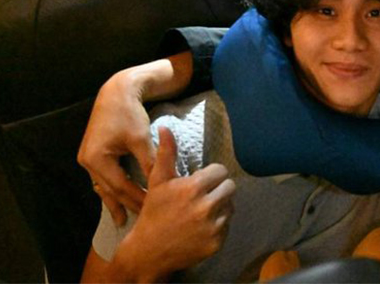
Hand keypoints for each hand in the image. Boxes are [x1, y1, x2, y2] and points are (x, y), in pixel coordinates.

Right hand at [79, 70, 155, 224]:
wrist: (117, 91)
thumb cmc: (129, 112)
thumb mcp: (141, 138)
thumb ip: (149, 162)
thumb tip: (164, 183)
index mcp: (96, 159)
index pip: (120, 186)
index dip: (137, 198)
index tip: (153, 210)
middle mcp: (87, 161)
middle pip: (110, 189)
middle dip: (125, 204)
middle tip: (141, 222)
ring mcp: (87, 158)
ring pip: (104, 186)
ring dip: (114, 201)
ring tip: (122, 221)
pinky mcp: (92, 154)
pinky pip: (102, 178)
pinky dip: (110, 189)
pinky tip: (113, 200)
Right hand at [112, 127, 235, 280]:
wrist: (148, 251)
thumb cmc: (153, 212)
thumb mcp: (158, 182)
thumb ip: (166, 154)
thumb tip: (166, 128)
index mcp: (193, 188)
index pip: (221, 171)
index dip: (211, 175)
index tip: (201, 182)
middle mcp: (206, 207)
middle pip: (230, 187)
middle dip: (218, 189)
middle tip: (203, 196)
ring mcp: (213, 227)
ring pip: (231, 206)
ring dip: (220, 207)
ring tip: (201, 211)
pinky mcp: (217, 242)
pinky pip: (228, 225)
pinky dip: (218, 225)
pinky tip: (202, 227)